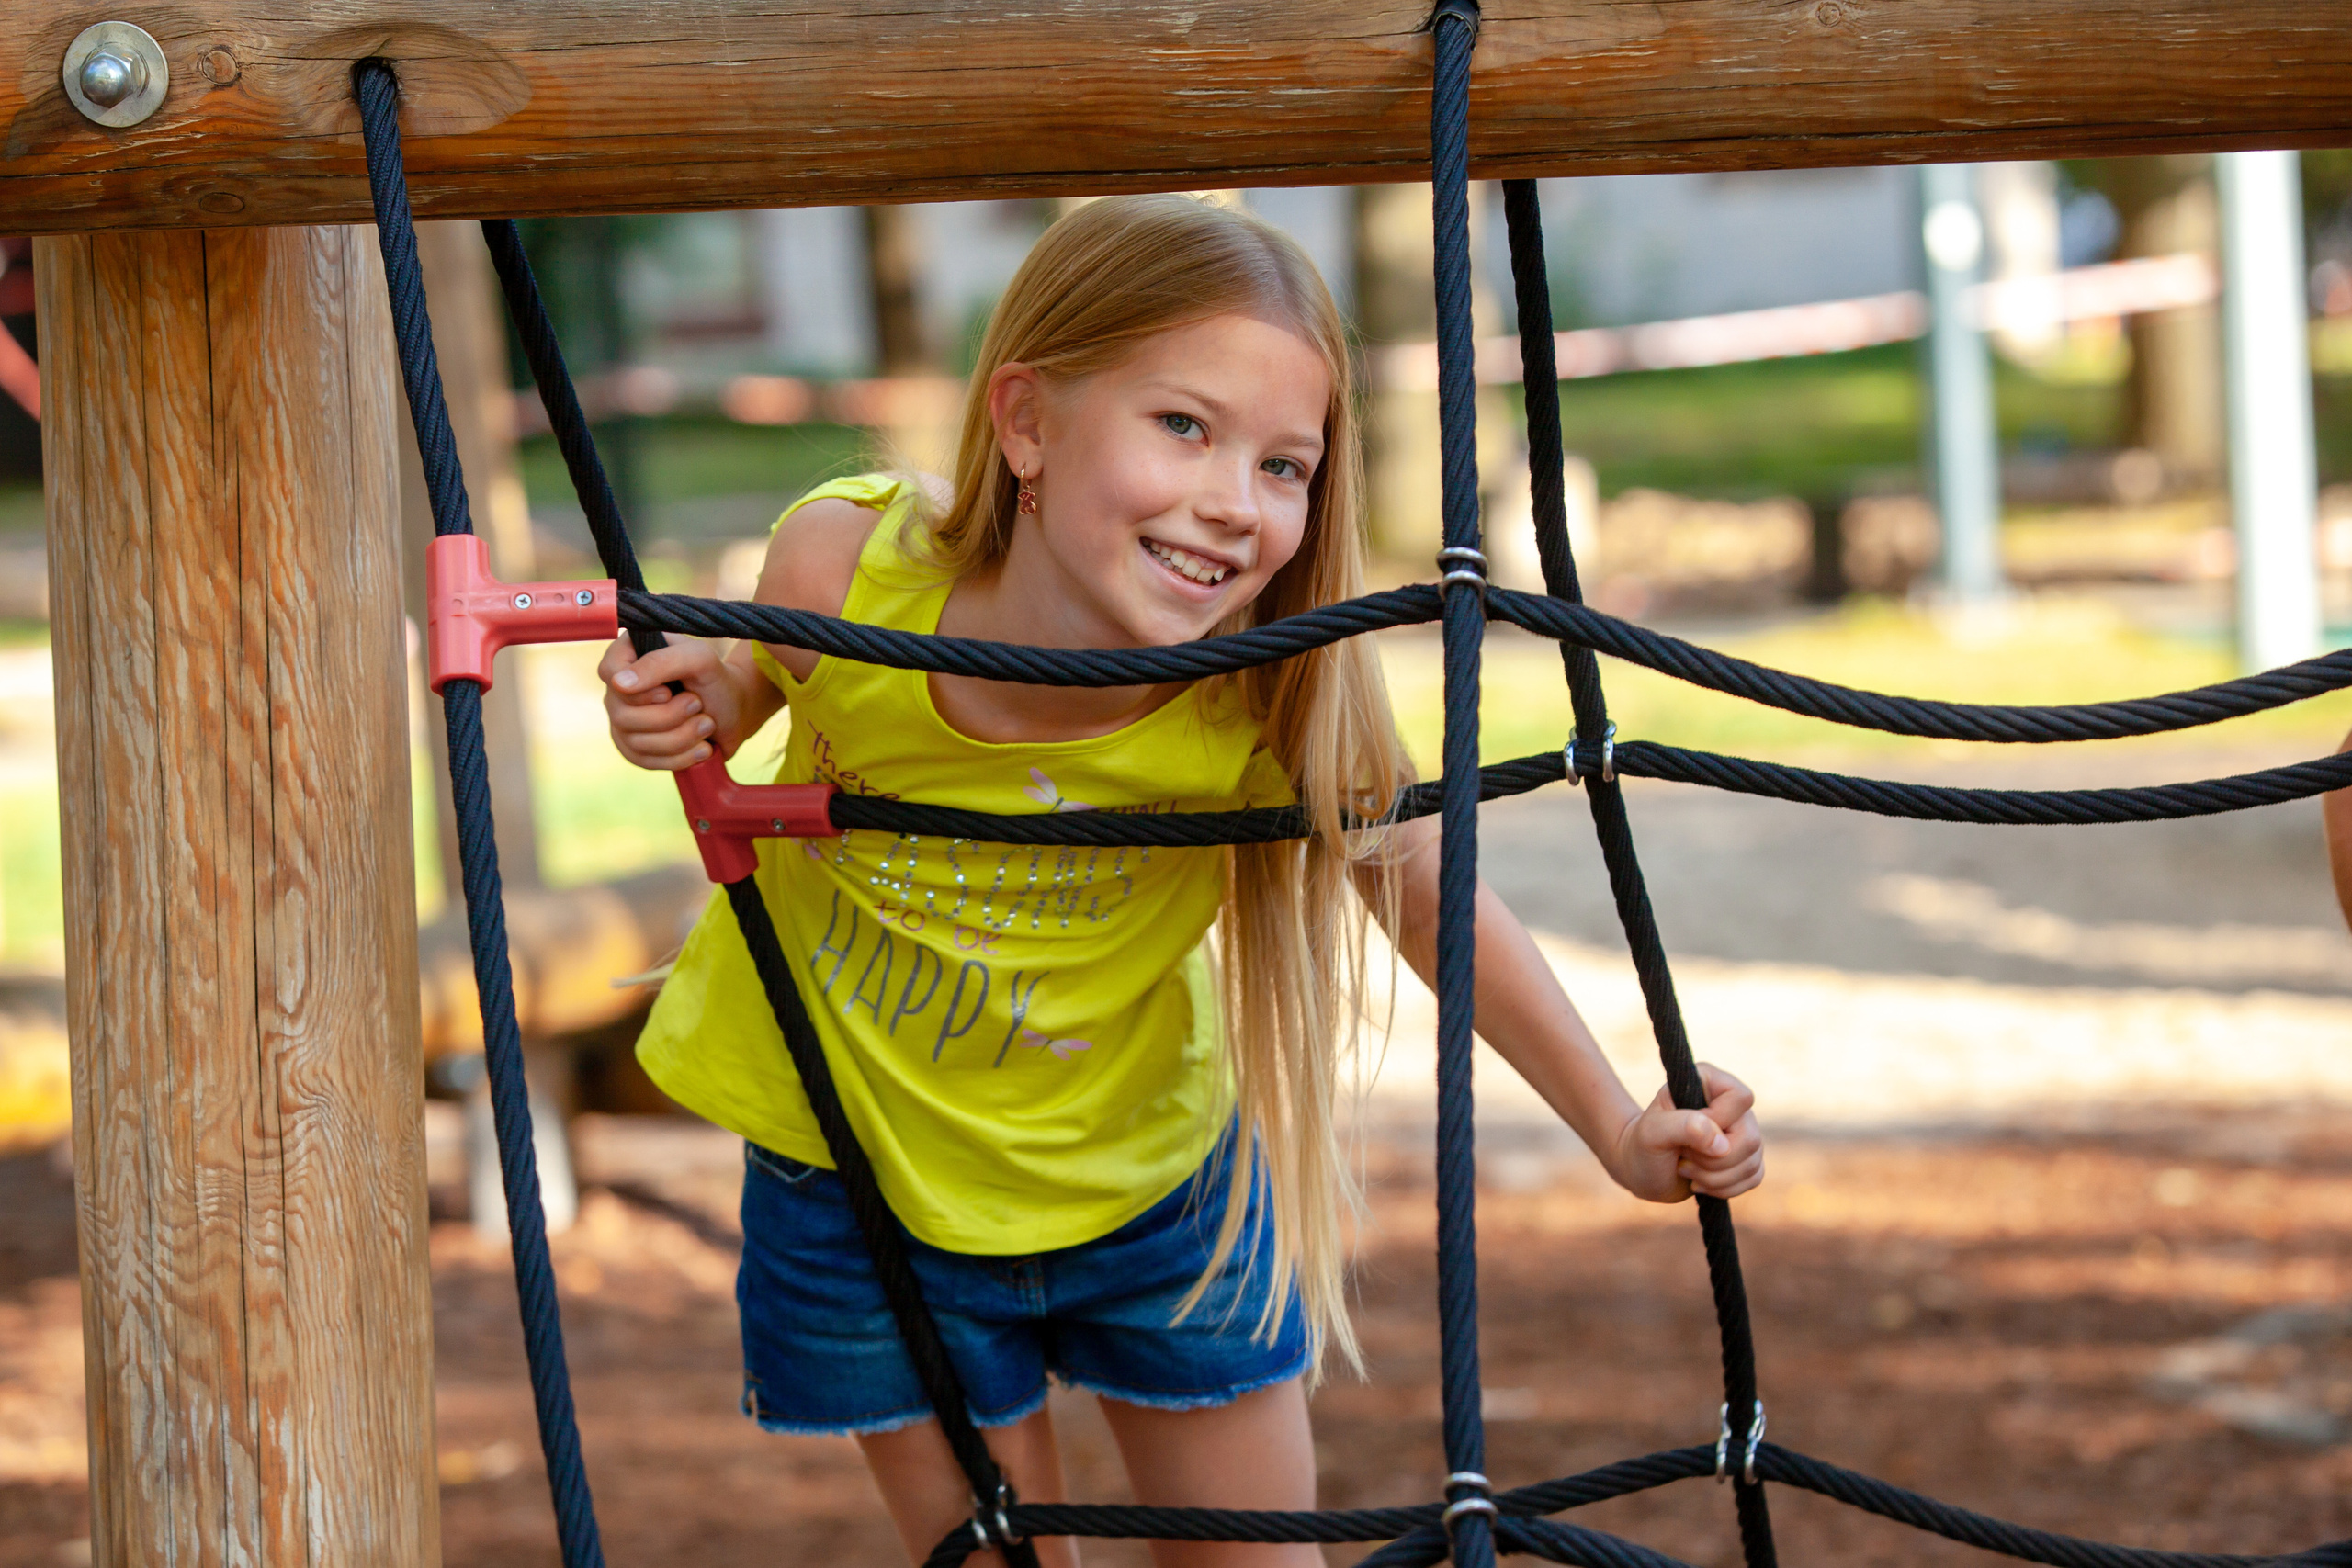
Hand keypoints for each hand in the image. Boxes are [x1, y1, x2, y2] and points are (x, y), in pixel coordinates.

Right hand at [598, 635, 738, 770]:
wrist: (734, 713)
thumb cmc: (715, 680)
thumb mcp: (698, 659)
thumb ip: (660, 662)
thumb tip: (618, 683)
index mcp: (629, 655)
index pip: (609, 673)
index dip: (639, 691)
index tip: (668, 691)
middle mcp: (619, 688)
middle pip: (622, 714)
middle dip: (671, 715)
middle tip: (698, 704)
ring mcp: (623, 719)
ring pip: (635, 742)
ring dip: (682, 737)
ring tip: (707, 724)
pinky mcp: (634, 748)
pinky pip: (644, 761)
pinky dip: (679, 757)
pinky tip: (701, 747)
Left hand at [1609, 1063, 1763, 1202]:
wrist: (1641, 1169)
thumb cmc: (1643, 1145)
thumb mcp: (1653, 1132)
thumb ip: (1683, 1126)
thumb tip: (1722, 1144)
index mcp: (1710, 1081)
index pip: (1741, 1098)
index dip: (1717, 1121)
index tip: (1687, 1134)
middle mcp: (1732, 1105)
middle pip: (1751, 1138)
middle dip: (1713, 1161)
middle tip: (1683, 1158)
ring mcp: (1742, 1132)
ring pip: (1752, 1163)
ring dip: (1715, 1178)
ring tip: (1686, 1170)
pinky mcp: (1745, 1158)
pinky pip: (1754, 1177)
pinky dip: (1725, 1188)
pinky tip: (1700, 1182)